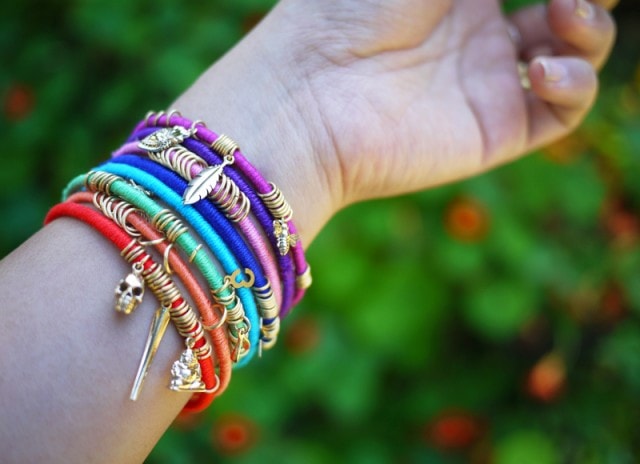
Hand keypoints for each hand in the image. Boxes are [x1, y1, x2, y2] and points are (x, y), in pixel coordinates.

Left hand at [276, 0, 615, 202]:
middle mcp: (477, 33)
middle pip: (564, 8)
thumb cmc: (347, 10)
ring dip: (591, 29)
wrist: (309, 97)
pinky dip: (574, 82)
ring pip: (573, 55)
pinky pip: (562, 110)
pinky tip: (540, 68)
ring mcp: (487, 83)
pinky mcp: (494, 130)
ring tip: (565, 13)